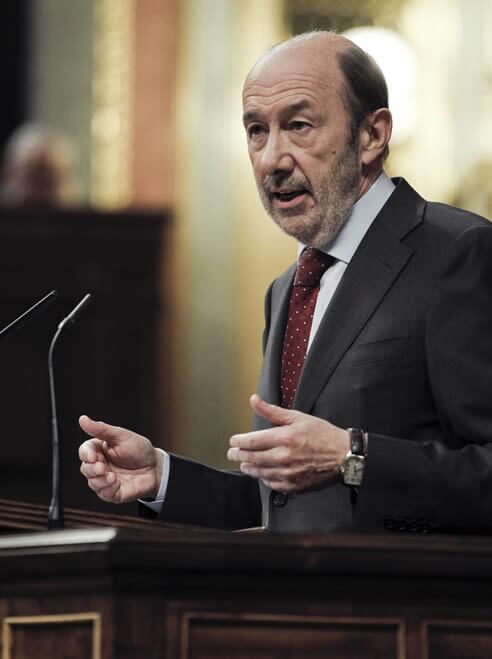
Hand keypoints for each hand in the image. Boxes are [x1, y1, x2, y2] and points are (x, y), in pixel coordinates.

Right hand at [78, 416, 162, 502]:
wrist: (156, 467)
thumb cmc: (139, 449)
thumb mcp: (121, 436)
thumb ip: (101, 429)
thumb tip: (82, 419)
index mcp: (99, 450)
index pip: (84, 452)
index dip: (86, 454)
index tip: (93, 456)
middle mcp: (100, 465)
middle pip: (86, 469)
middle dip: (92, 469)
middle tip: (103, 467)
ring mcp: (105, 480)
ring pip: (93, 483)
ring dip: (100, 480)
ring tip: (112, 477)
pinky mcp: (113, 492)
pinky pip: (105, 494)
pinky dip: (108, 490)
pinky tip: (116, 484)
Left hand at [227, 394, 348, 491]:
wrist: (343, 456)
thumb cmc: (323, 435)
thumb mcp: (298, 417)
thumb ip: (272, 411)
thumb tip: (254, 400)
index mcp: (284, 438)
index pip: (252, 442)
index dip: (238, 442)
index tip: (233, 441)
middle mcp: (284, 457)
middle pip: (252, 458)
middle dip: (238, 455)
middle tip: (232, 453)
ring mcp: (288, 473)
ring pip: (259, 473)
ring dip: (248, 468)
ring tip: (244, 464)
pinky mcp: (294, 486)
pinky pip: (272, 484)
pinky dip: (263, 478)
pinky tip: (261, 473)